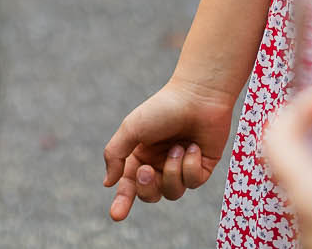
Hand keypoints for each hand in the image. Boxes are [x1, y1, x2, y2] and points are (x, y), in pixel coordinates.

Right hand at [102, 78, 234, 221]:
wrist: (199, 95)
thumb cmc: (162, 108)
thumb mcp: (131, 128)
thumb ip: (115, 155)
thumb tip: (108, 183)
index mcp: (140, 155)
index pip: (129, 185)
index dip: (122, 202)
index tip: (116, 216)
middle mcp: (160, 164)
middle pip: (150, 195)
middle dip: (148, 186)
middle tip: (147, 170)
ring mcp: (181, 167)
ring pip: (173, 191)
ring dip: (173, 170)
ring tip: (178, 146)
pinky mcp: (202, 168)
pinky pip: (193, 181)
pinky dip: (192, 164)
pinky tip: (194, 146)